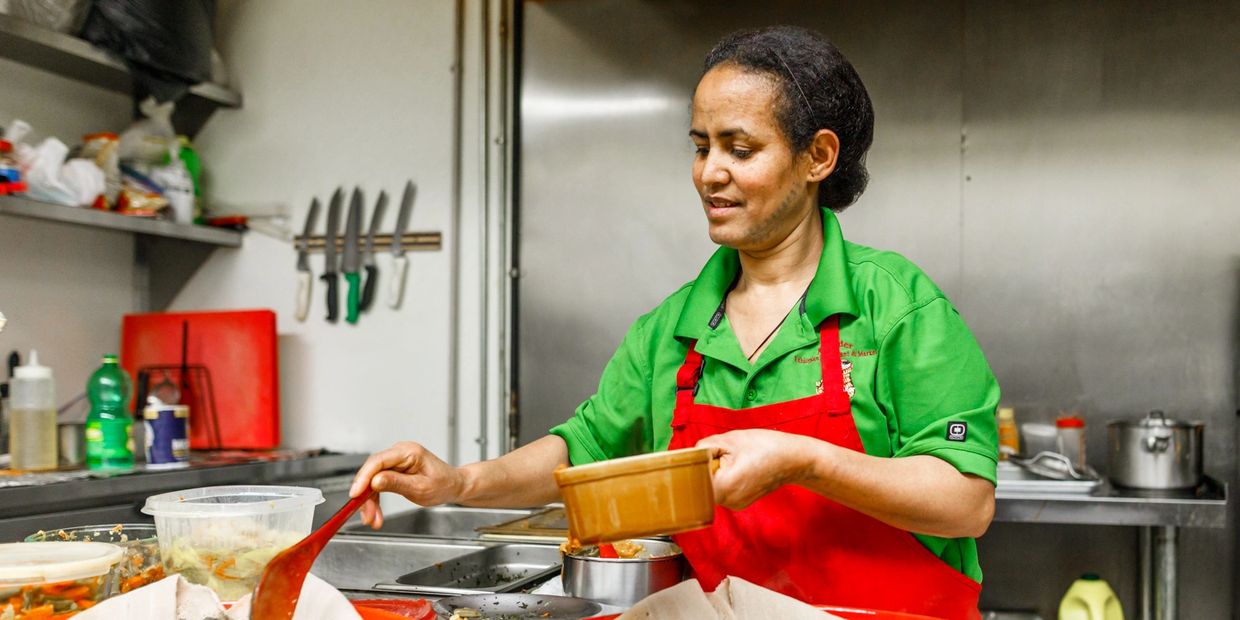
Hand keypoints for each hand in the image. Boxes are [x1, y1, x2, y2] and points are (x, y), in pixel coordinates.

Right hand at [349, 441, 465, 528]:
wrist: (453, 486)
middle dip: (365, 495)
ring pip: (372, 480)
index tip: (356, 494)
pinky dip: (375, 500)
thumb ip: (397, 484)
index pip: (378, 461)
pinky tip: (375, 514)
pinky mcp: (393, 471)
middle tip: (367, 515)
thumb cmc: (443, 484)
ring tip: (373, 519)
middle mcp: (399, 453)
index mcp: (408, 452)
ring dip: (369, 501)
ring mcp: (395, 461)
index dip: (363, 477)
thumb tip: (375, 481)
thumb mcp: (421, 488)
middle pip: (371, 472)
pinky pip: (377, 484)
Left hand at [696, 429, 815, 509]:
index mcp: (725, 487)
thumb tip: (689, 456)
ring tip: (733, 459)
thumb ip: (704, 447)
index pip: (692, 481)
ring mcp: (735, 504)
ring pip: (711, 486)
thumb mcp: (729, 439)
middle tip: (719, 453)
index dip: (692, 465)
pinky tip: (738, 466)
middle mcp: (728, 501)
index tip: (698, 455)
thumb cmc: (765, 447)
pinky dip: (724, 477)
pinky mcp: (739, 502)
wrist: (794, 459)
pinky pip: (722, 488)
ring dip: (715, 471)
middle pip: (700, 485)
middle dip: (704, 467)